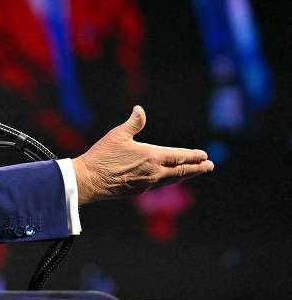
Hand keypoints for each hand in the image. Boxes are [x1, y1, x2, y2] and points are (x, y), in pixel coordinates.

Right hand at [72, 106, 213, 203]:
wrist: (90, 180)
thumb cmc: (102, 155)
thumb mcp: (117, 135)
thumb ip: (133, 123)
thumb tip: (140, 109)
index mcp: (151, 156)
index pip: (179, 156)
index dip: (193, 156)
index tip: (205, 155)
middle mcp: (154, 172)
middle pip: (181, 170)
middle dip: (197, 168)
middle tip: (210, 165)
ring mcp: (148, 183)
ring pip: (172, 179)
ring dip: (186, 174)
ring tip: (195, 171)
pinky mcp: (139, 190)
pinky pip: (160, 184)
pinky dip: (170, 180)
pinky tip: (169, 178)